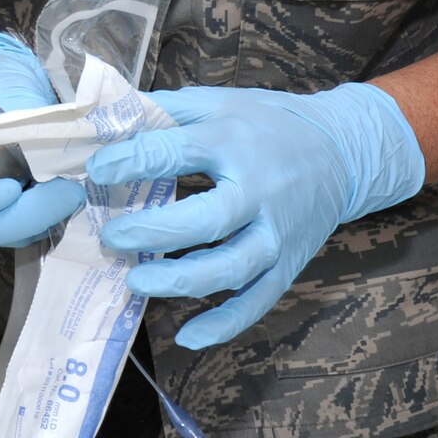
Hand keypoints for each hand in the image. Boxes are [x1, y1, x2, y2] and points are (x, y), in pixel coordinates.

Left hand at [88, 82, 424, 348]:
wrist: (342, 152)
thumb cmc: (265, 123)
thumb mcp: (218, 101)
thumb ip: (164, 109)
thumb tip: (105, 116)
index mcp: (233, 141)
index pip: (175, 153)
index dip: (130, 162)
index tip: (95, 171)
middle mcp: (259, 191)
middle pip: (207, 220)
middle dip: (154, 232)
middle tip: (111, 235)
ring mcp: (276, 233)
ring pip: (231, 268)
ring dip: (181, 281)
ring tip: (135, 281)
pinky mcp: (288, 265)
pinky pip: (257, 302)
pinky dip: (223, 324)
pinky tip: (186, 336)